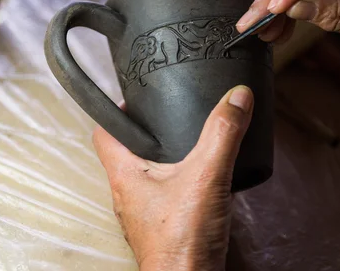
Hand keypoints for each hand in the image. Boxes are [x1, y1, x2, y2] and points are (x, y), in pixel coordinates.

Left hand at [92, 86, 253, 270]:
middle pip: (124, 153)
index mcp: (124, 174)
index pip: (104, 133)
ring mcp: (141, 213)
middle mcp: (126, 194)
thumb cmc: (182, 241)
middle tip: (164, 120)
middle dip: (144, 135)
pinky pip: (161, 197)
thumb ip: (222, 134)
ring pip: (143, 177)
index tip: (134, 101)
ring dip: (160, 161)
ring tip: (183, 147)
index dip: (116, 113)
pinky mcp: (159, 227)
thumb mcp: (207, 175)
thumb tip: (236, 98)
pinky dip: (175, 184)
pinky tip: (196, 184)